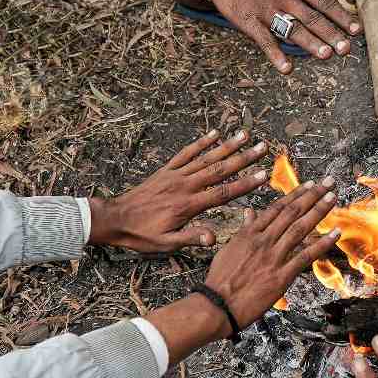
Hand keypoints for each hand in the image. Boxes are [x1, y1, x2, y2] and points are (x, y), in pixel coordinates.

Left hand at [88, 130, 267, 252]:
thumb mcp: (166, 243)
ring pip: (206, 158)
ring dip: (227, 146)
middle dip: (244, 158)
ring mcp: (175, 175)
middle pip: (220, 170)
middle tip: (263, 147)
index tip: (263, 175)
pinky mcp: (166, 170)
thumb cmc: (141, 234)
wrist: (114, 219)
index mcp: (188, 205)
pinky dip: (200, 143)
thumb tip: (213, 238)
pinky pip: (185, 153)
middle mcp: (184, 186)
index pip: (223, 193)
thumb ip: (190, 238)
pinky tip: (214, 133)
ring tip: (245, 134)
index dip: (245, 184)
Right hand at [204, 178, 339, 330]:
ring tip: (332, 198)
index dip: (295, 194)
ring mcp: (273, 257)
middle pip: (292, 213)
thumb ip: (244, 229)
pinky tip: (335, 234)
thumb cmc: (221, 279)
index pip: (277, 208)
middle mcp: (263, 241)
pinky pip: (306, 256)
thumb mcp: (230, 248)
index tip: (309, 184)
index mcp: (250, 233)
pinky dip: (322, 244)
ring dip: (318, 211)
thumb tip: (249, 212)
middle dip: (312, 195)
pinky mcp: (281, 275)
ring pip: (299, 229)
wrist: (217, 304)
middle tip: (327, 183)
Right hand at [210, 0, 362, 73]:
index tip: (356, 31)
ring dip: (309, 43)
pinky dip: (275, 55)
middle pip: (311, 18)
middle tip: (345, 49)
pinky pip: (264, 40)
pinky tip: (287, 69)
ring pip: (292, 29)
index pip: (324, 2)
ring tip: (325, 56)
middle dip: (329, 34)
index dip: (341, 16)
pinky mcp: (250, 22)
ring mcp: (267, 11)